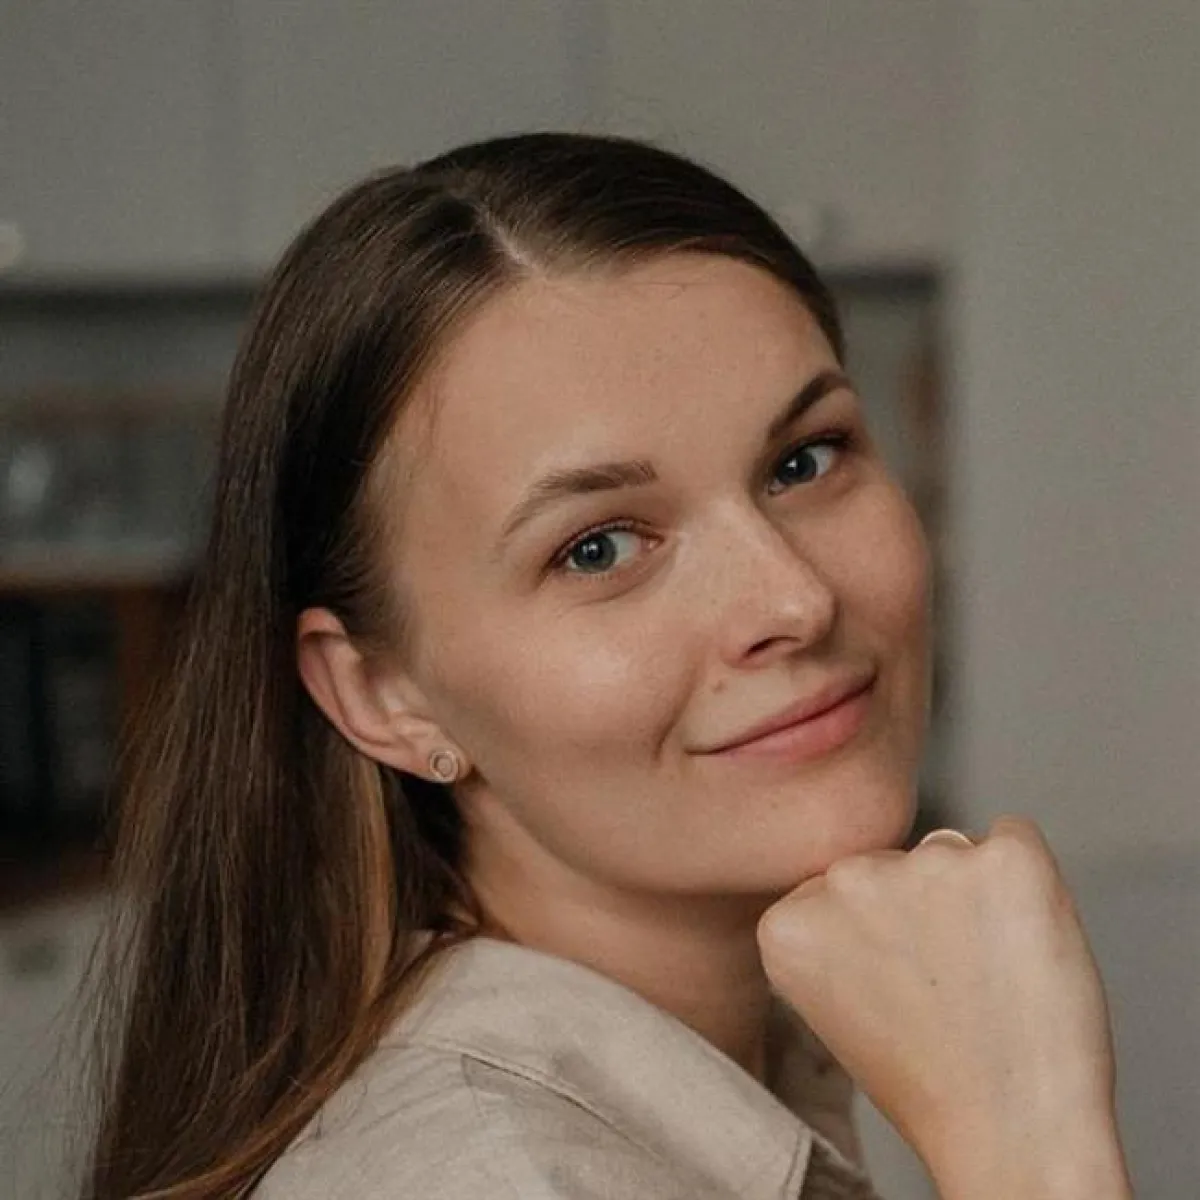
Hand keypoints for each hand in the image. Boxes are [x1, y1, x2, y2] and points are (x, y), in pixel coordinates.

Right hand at [757, 817, 1131, 1197]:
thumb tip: (869, 878)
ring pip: (951, 852)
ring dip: (972, 897)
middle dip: (922, 906)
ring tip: (987, 978)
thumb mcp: (832, 1000)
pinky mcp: (1002, 860)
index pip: (838, 885)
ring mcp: (924, 862)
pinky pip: (1014, 838)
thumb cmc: (930, 1081)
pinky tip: (1022, 945)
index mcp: (790, 918)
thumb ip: (831, 929)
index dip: (878, 934)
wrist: (1012, 1134)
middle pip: (892, 861)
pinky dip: (1027, 883)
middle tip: (944, 985)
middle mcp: (845, 877)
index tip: (892, 982)